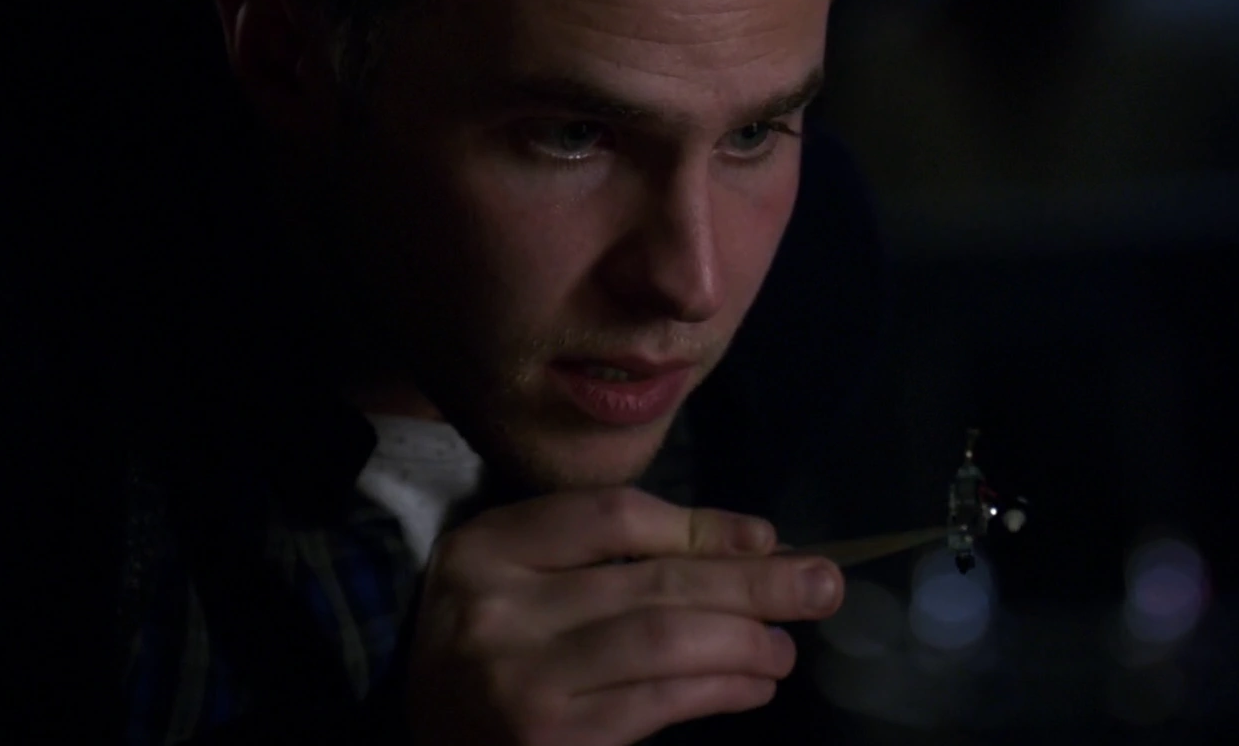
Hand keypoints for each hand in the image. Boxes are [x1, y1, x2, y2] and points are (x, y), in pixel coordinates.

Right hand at [404, 487, 843, 745]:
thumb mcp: (524, 579)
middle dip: (753, 582)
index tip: (767, 539)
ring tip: (786, 646)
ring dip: (746, 641)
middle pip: (654, 581)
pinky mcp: (549, 740)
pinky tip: (755, 683)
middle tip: (825, 584)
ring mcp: (521, 680)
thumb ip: (615, 555)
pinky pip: (657, 704)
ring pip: (664, 641)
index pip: (614, 516)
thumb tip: (752, 544)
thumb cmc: (486, 649)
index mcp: (488, 547)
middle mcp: (498, 609)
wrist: (413, 736)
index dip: (702, 525)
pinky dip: (720, 689)